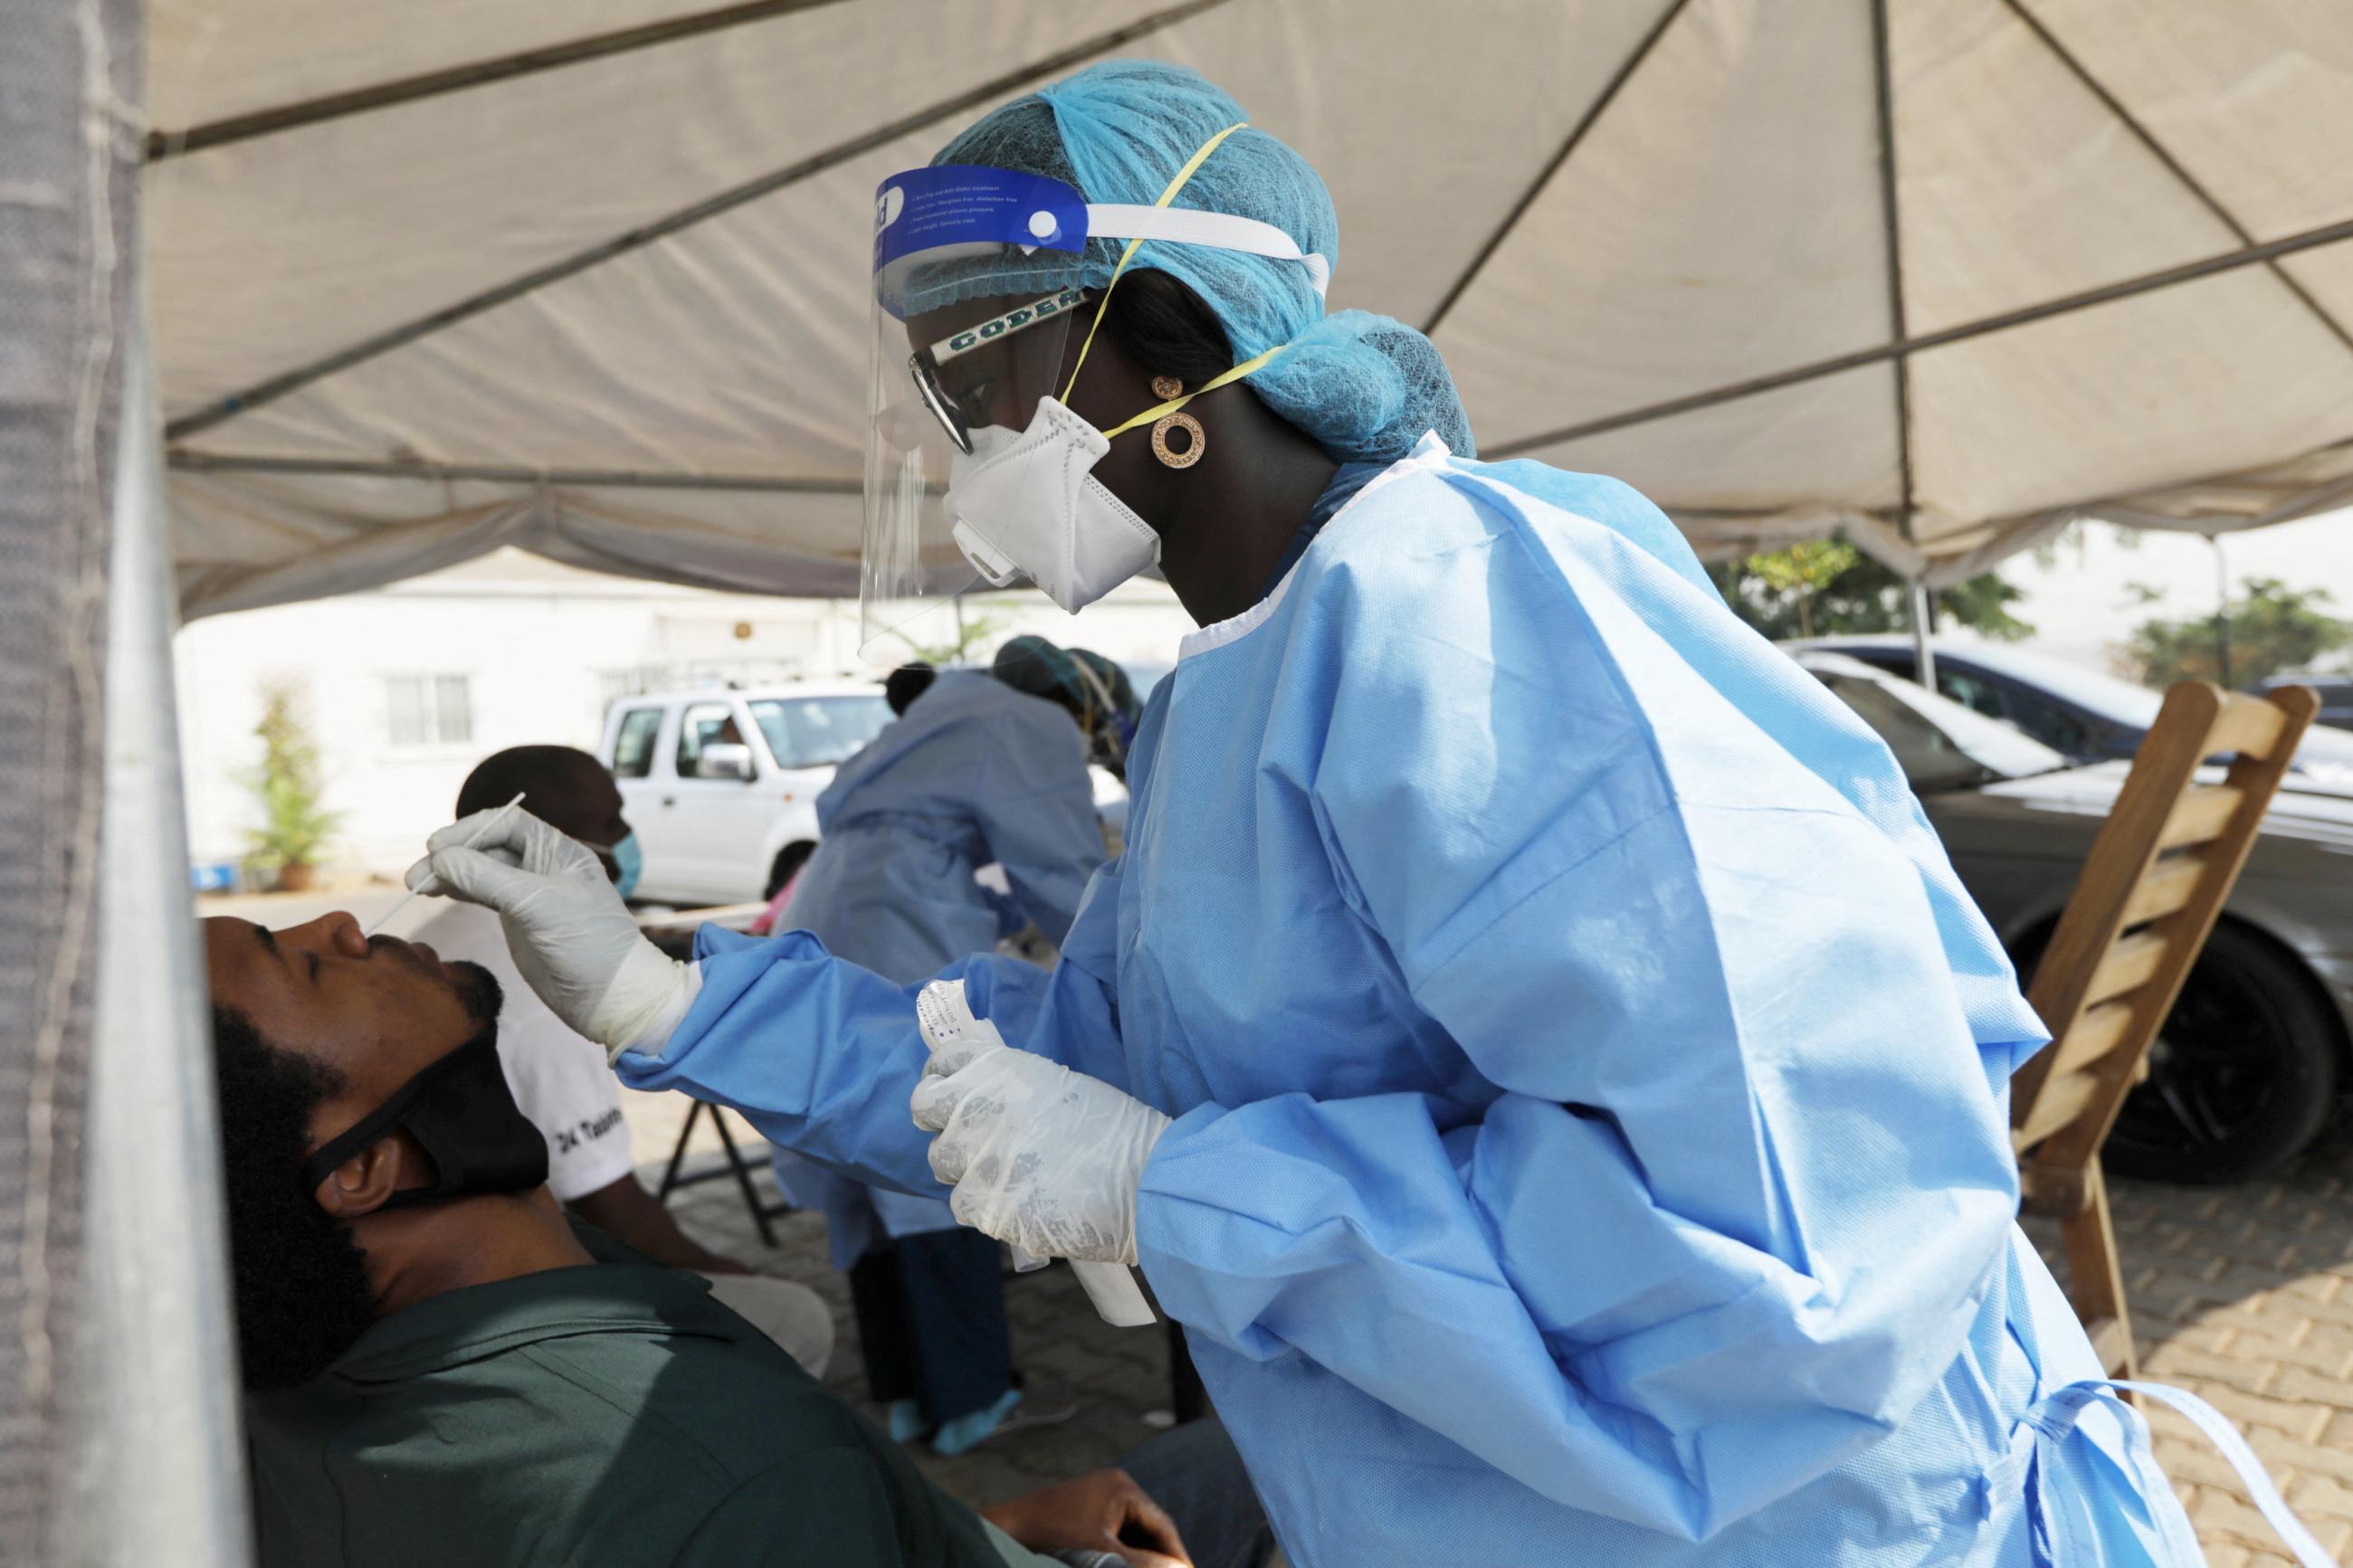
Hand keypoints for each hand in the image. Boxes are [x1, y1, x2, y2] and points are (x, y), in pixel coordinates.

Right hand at [404, 808, 693, 1058]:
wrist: (611, 996)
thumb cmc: (588, 944)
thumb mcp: (537, 905)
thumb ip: (488, 879)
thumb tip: (441, 858)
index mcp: (559, 851)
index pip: (507, 823)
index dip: (470, 829)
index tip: (436, 847)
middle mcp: (544, 867)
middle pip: (488, 847)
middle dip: (452, 856)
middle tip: (415, 877)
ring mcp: (530, 893)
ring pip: (482, 872)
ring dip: (449, 875)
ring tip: (416, 886)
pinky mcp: (520, 919)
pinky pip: (483, 895)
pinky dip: (459, 891)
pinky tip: (437, 892)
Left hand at [909, 981, 1169, 1265]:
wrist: (1144, 1181)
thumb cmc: (1113, 1131)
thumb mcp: (1058, 1085)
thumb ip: (1009, 1089)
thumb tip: (979, 1101)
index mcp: (1000, 1069)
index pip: (941, 1065)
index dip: (942, 1080)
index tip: (951, 1094)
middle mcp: (979, 1107)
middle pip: (924, 1110)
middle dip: (940, 1123)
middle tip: (968, 1140)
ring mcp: (977, 1158)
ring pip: (941, 1162)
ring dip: (966, 1168)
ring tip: (1007, 1175)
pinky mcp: (984, 1205)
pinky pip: (964, 1205)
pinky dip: (986, 1206)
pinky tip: (1020, 1203)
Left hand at [979, 1468, 1189, 1567]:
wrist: (1004, 1534)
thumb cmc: (1052, 1539)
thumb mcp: (1103, 1555)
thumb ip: (1144, 1565)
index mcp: (1123, 1487)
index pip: (1163, 1526)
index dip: (1177, 1557)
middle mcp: (1115, 1485)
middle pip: (1151, 1529)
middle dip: (1160, 1558)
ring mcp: (1100, 1496)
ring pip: (1134, 1535)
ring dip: (1142, 1558)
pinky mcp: (1086, 1511)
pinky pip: (1116, 1534)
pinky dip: (1124, 1554)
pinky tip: (1127, 1567)